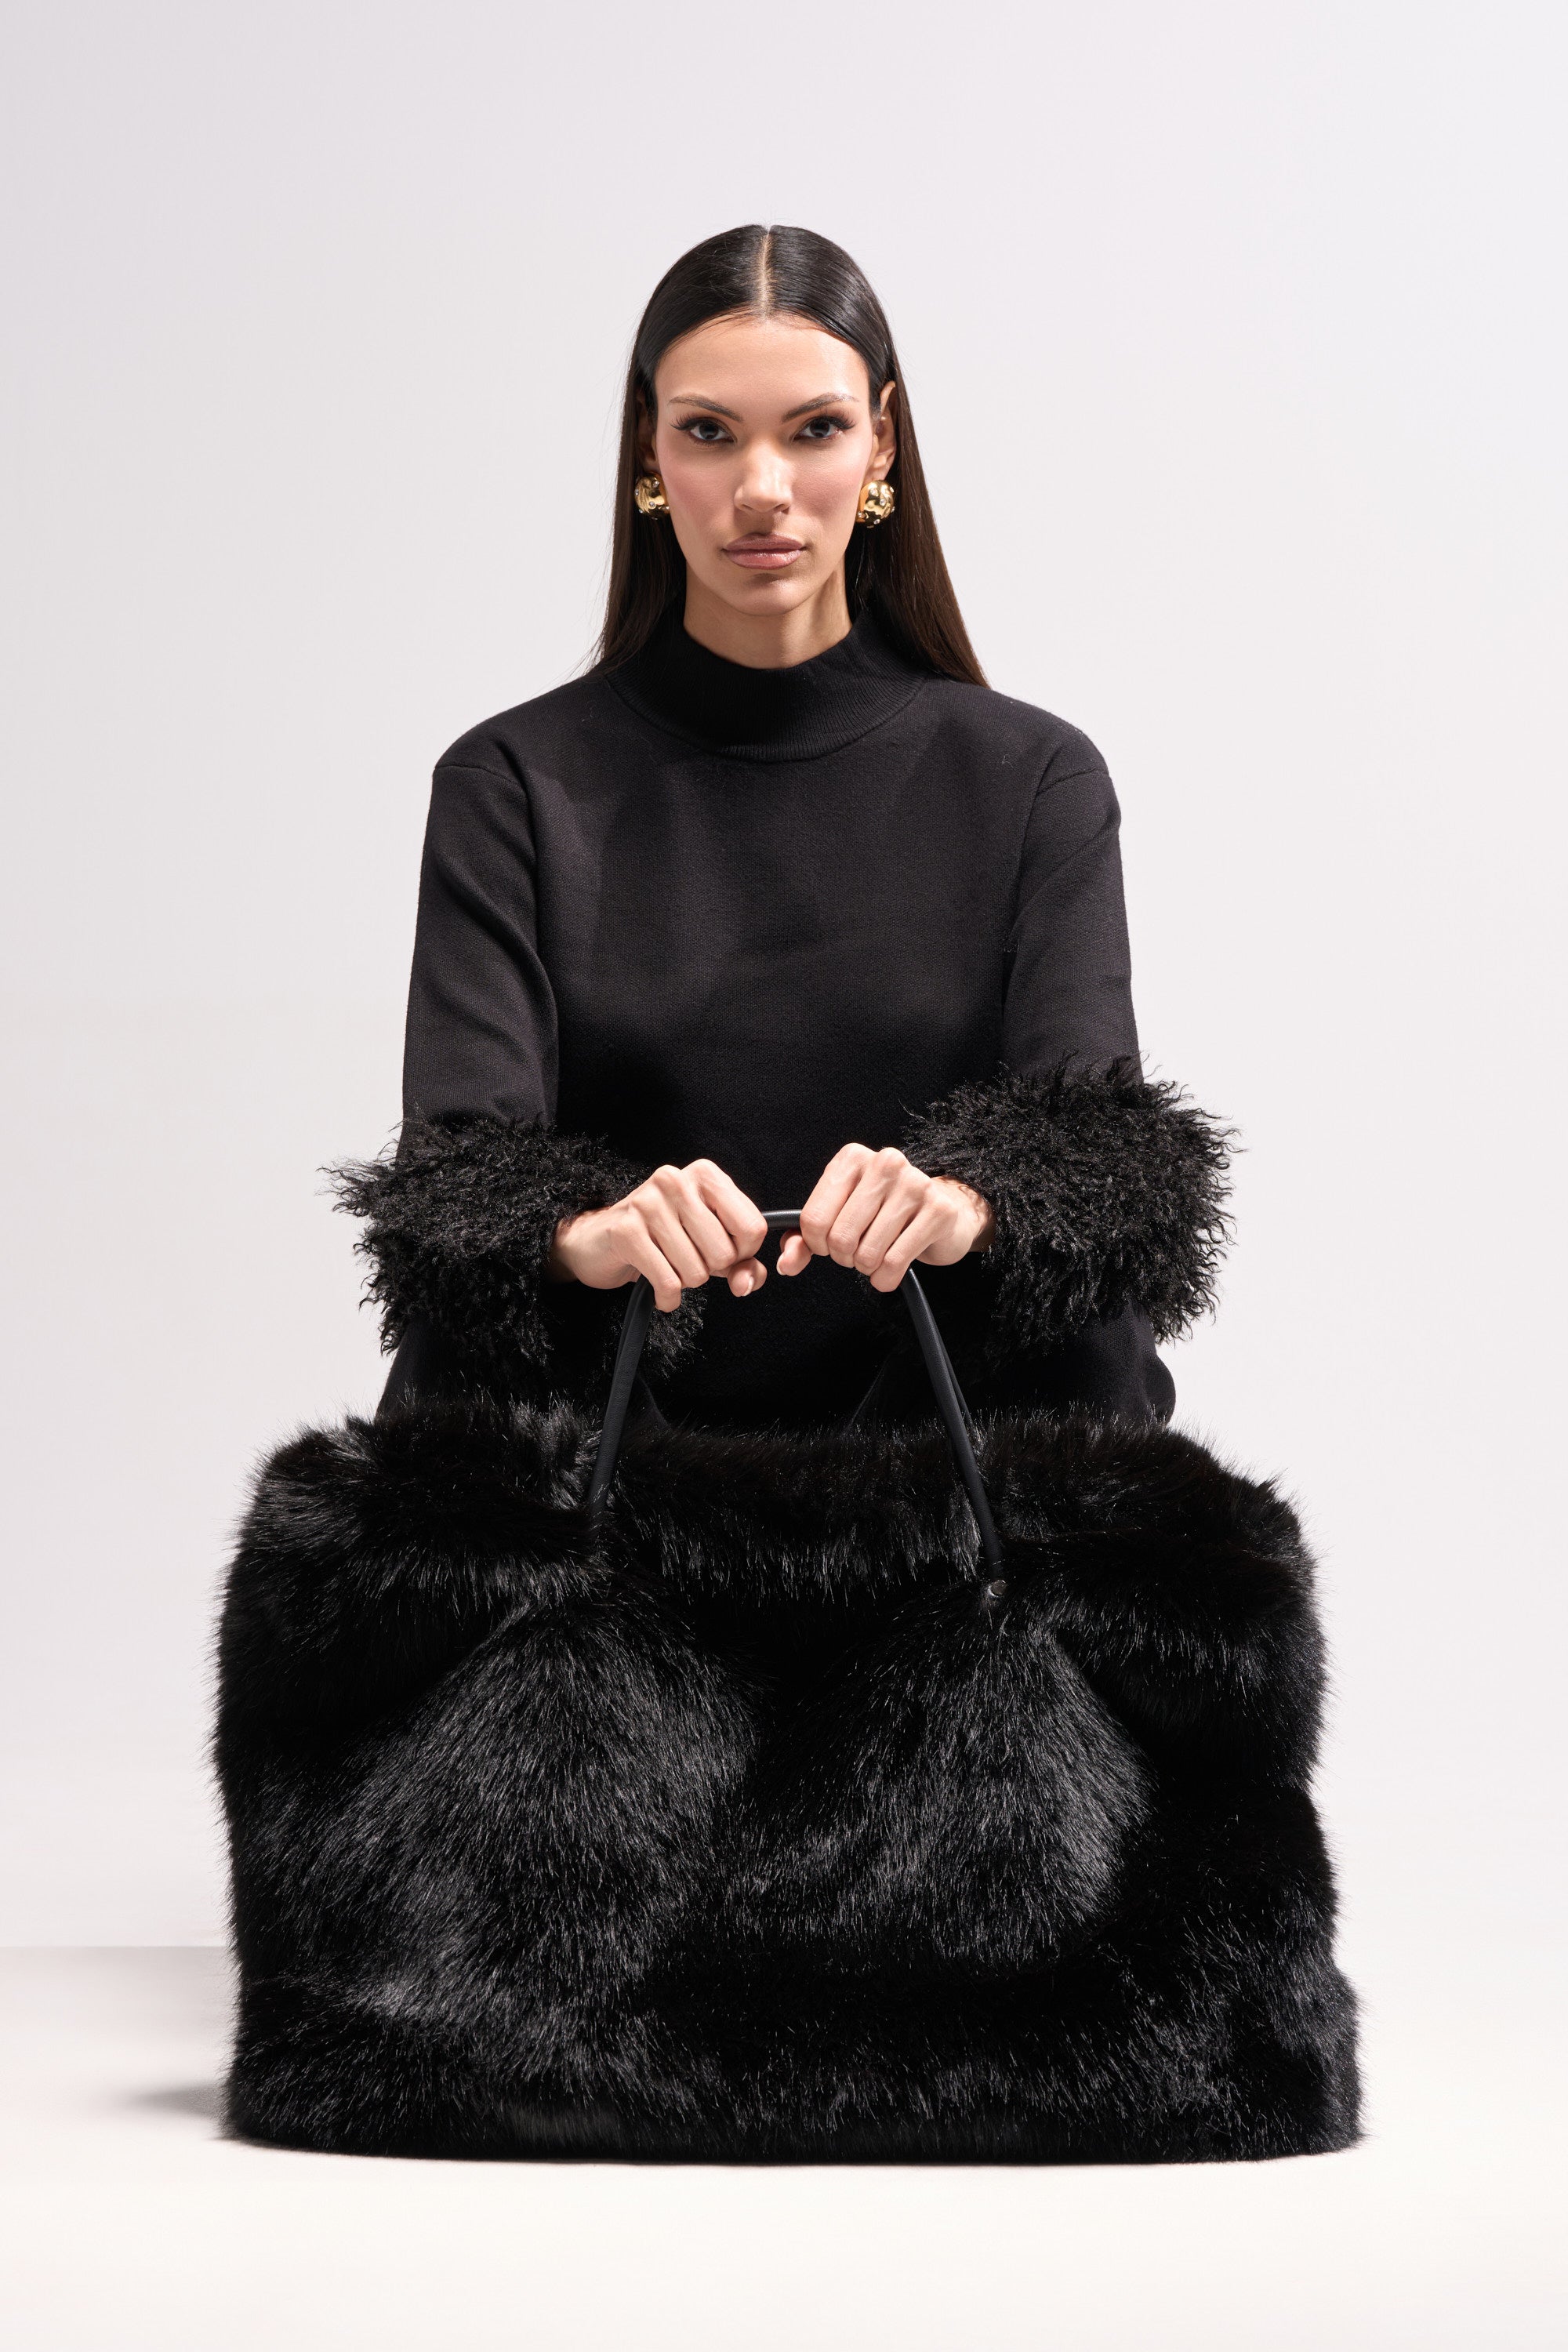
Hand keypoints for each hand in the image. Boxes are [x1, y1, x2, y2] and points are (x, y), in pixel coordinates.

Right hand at [545, 1158, 769, 1311]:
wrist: (598, 1241)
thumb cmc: (663, 1238)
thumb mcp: (710, 1244)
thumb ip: (742, 1263)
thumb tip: (748, 1283)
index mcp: (705, 1174)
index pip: (753, 1227)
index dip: (743, 1253)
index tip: (723, 1252)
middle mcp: (677, 1180)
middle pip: (725, 1253)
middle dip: (710, 1270)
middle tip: (688, 1259)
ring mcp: (649, 1203)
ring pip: (696, 1271)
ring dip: (686, 1282)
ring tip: (668, 1266)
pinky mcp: (626, 1231)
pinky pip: (668, 1282)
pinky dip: (668, 1297)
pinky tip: (660, 1290)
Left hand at [775, 1144, 994, 1290]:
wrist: (942, 1213)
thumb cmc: (883, 1214)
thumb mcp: (837, 1219)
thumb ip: (803, 1240)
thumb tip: (787, 1263)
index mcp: (852, 1158)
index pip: (813, 1218)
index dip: (816, 1245)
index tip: (829, 1245)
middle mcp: (884, 1163)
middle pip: (839, 1237)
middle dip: (844, 1258)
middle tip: (857, 1252)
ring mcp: (915, 1184)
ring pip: (867, 1253)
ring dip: (867, 1267)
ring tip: (877, 1255)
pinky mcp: (939, 1210)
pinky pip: (895, 1262)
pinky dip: (886, 1278)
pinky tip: (891, 1270)